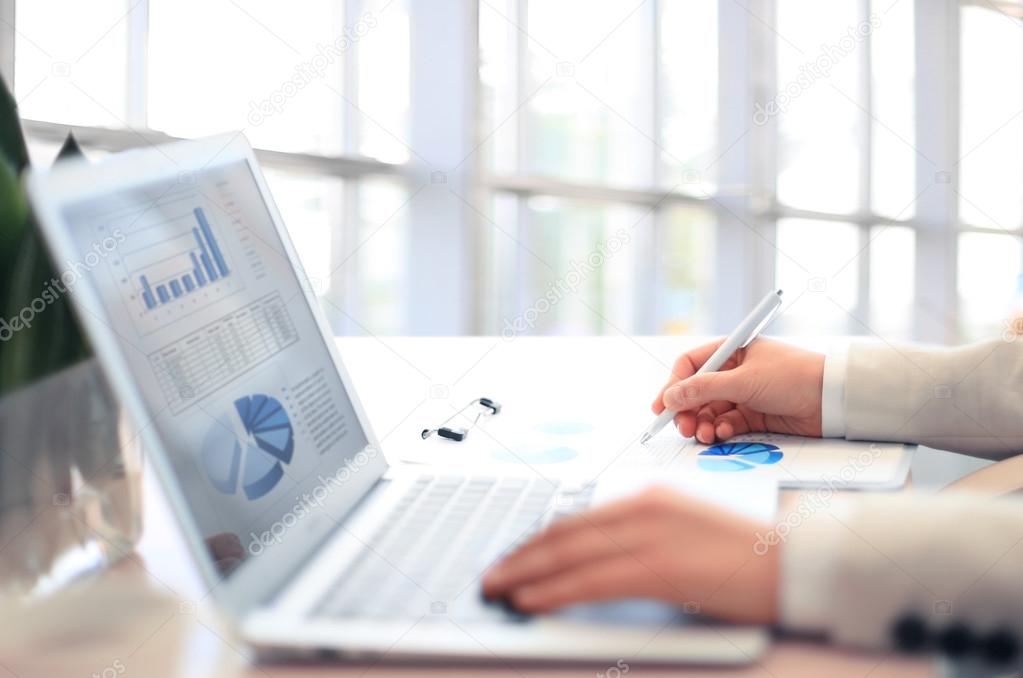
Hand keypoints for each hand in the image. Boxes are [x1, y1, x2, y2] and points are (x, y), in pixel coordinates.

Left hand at [482, 486, 779, 623]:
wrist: (791, 560)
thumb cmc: (743, 553)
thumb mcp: (683, 531)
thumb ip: (642, 537)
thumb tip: (601, 559)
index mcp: (647, 498)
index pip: (577, 520)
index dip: (539, 541)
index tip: (516, 556)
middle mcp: (641, 510)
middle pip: (564, 533)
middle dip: (521, 556)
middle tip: (492, 573)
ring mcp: (648, 537)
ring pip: (568, 555)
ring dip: (526, 573)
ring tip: (498, 587)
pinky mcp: (657, 569)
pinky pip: (591, 581)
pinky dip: (554, 591)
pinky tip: (531, 600)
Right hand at [653, 338, 824, 442]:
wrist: (833, 399)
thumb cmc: (792, 376)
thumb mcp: (744, 381)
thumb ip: (704, 390)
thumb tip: (670, 398)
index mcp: (731, 351)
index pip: (691, 366)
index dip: (674, 386)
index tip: (662, 407)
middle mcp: (735, 371)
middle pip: (697, 392)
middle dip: (687, 411)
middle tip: (683, 428)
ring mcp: (744, 394)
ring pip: (710, 411)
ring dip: (703, 424)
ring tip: (704, 436)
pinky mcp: (755, 415)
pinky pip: (727, 423)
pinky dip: (721, 430)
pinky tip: (724, 434)